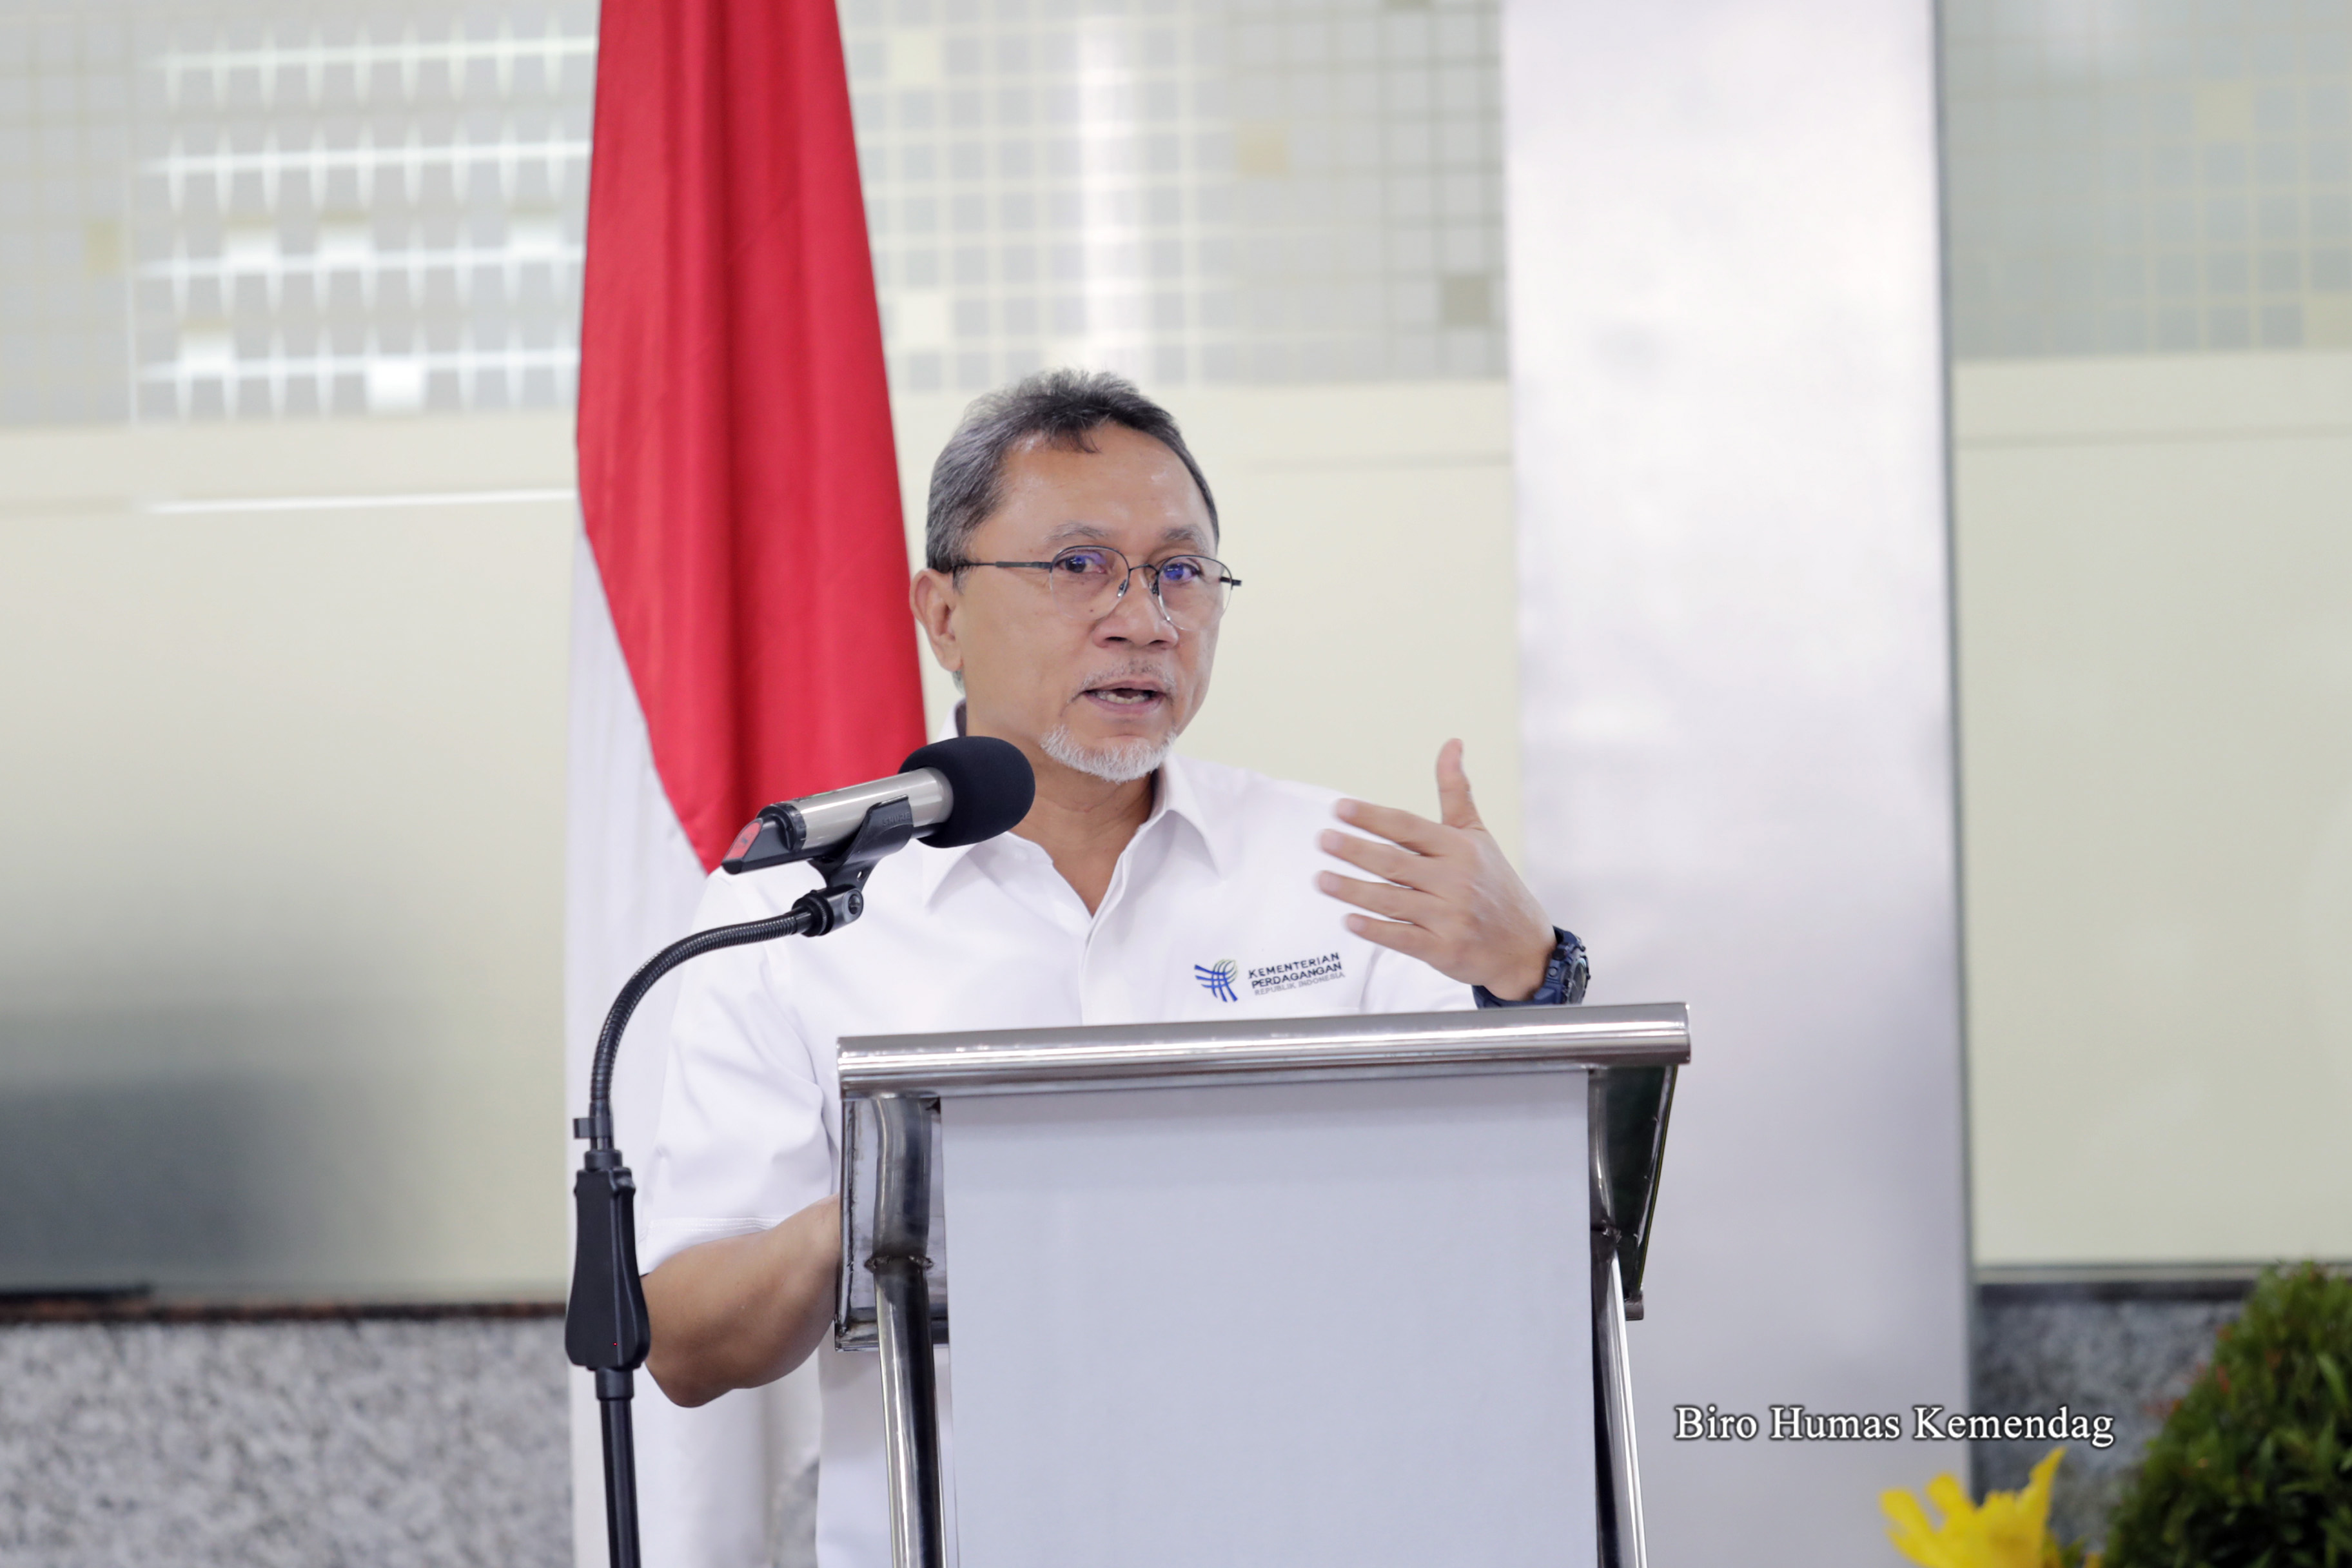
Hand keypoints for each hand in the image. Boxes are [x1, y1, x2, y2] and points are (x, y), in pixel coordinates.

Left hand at [1316, 739, 1556, 999]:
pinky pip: (1402, 938)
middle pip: (1394, 862)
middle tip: (1323, 839)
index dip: (1373, 817)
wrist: (1524, 946)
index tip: (1340, 808)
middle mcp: (1455, 880)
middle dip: (1355, 850)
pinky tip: (1348, 920)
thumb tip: (1451, 743)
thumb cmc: (1494, 884)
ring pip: (1391, 900)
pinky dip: (1374, 929)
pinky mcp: (1443, 949)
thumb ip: (1456, 792)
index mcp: (1459, 848)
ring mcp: (1449, 916)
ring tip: (1321, 879)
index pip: (1408, 827)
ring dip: (1353, 890)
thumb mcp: (1477, 835)